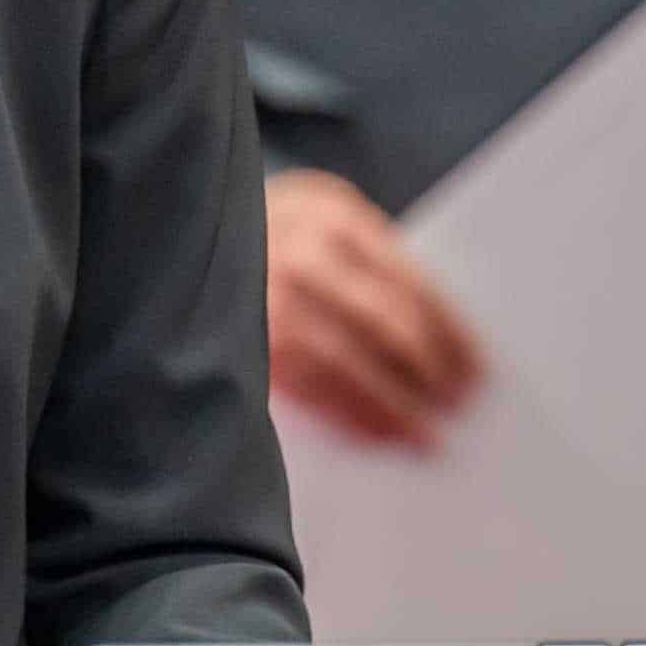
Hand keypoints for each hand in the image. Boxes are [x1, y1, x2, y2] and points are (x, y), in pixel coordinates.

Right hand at [265, 167, 485, 447]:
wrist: (168, 228)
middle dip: (429, 370)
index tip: (477, 367)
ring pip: (348, 359)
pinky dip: (348, 412)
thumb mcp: (313, 225)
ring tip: (425, 435)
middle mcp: (299, 245)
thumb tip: (437, 339)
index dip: (451, 331)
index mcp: (331, 209)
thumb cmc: (261, 239)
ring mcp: (265, 291)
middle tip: (459, 405)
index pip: (412, 280)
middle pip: (386, 320)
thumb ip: (362, 266)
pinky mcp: (243, 335)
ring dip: (394, 405)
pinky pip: (308, 383)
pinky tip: (375, 432)